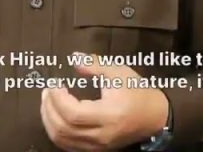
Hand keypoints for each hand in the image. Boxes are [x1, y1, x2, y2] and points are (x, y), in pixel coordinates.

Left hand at [41, 53, 168, 150]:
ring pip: (62, 139)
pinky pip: (68, 145)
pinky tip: (55, 118)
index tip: (54, 83)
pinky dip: (56, 132)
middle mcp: (101, 135)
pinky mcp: (95, 149)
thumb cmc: (137, 92)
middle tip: (47, 91)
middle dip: (49, 108)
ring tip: (47, 103)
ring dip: (49, 121)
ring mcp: (97, 146)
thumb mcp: (118, 73)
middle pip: (63, 128)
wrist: (155, 116)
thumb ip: (95, 65)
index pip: (73, 113)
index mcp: (108, 115)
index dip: (58, 98)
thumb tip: (74, 58)